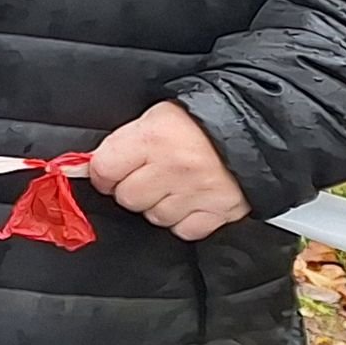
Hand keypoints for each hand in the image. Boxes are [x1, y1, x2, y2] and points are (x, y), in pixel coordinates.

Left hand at [88, 101, 249, 239]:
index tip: (109, 172)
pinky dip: (184, 219)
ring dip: (158, 205)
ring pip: (155, 217)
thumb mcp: (158, 114)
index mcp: (155, 136)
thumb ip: (124, 142)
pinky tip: (191, 200)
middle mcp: (175, 166)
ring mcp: (199, 192)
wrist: (259, 126)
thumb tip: (86, 165)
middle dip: (131, 189)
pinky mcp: (221, 211)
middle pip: (128, 198)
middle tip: (147, 176)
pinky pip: (185, 230)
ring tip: (173, 185)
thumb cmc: (205, 118)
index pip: (104, 169)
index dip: (103, 173)